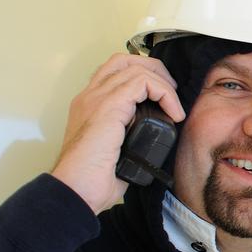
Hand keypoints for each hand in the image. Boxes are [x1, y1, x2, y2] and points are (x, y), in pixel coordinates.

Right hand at [52, 53, 185, 213]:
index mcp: (89, 107)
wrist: (75, 191)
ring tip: (175, 106)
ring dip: (163, 83)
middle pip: (124, 60)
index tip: (163, 100)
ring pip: (136, 67)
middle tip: (172, 93)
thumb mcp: (116, 153)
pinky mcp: (109, 106)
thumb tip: (154, 143)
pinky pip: (144, 82)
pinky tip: (174, 114)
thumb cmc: (91, 181)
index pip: (115, 73)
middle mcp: (90, 97)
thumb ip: (131, 140)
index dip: (144, 77)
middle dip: (155, 70)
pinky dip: (165, 94)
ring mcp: (97, 98)